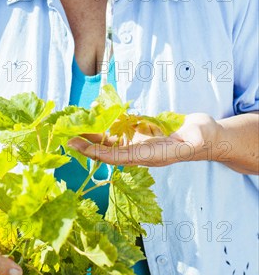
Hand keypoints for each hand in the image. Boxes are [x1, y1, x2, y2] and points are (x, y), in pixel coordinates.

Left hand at [68, 113, 221, 166]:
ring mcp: (140, 142)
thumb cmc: (202, 138)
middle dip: (88, 145)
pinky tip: (96, 118)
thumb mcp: (196, 139)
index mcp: (150, 155)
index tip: (82, 148)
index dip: (99, 153)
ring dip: (93, 135)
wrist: (207, 136)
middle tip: (68, 138)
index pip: (119, 157)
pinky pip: (120, 130)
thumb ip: (188, 142)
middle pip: (109, 150)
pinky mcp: (142, 133)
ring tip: (75, 128)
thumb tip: (185, 142)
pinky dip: (107, 124)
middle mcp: (140, 151)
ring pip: (111, 140)